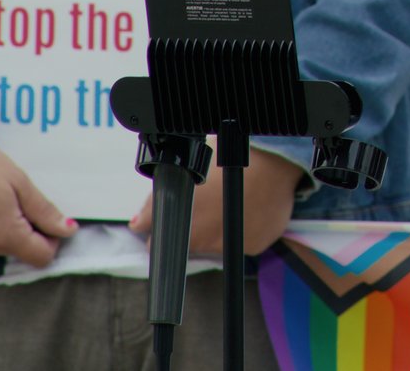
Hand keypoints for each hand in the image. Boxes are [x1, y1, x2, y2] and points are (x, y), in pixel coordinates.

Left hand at [128, 148, 302, 257]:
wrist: (272, 163)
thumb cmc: (225, 161)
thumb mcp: (183, 173)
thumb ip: (155, 203)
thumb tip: (138, 224)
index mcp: (180, 225)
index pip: (156, 242)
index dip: (157, 233)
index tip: (161, 228)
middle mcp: (202, 241)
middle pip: (185, 246)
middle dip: (186, 233)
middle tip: (201, 210)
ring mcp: (228, 247)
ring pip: (212, 246)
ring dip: (214, 233)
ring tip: (225, 205)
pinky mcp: (252, 248)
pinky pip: (239, 244)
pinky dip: (239, 231)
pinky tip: (246, 211)